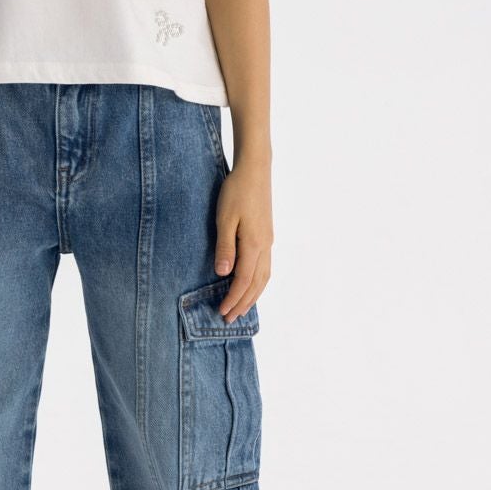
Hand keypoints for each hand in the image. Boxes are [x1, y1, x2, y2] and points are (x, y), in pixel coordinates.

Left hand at [212, 158, 273, 322]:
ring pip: (264, 277)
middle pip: (256, 284)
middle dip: (243, 303)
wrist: (255, 170)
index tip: (222, 312)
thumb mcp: (224, 219)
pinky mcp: (267, 236)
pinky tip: (251, 284)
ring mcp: (268, 241)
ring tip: (241, 308)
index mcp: (254, 244)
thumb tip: (223, 274)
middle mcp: (265, 246)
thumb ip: (225, 247)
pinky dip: (258, 283)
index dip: (233, 299)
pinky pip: (265, 267)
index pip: (243, 281)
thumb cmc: (236, 191)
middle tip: (230, 319)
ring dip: (253, 295)